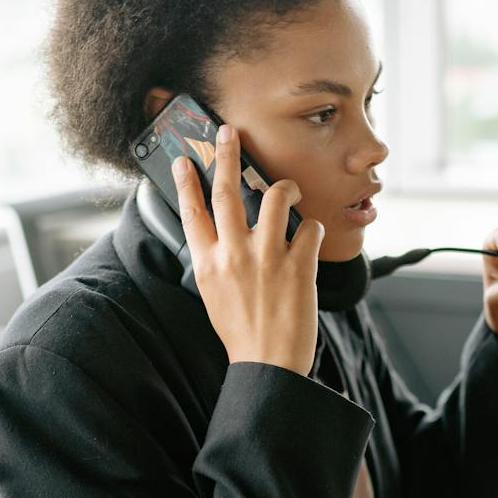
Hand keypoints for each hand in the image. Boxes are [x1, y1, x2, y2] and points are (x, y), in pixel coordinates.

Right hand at [174, 125, 322, 376]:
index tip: (183, 159)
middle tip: (228, 131)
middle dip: (226, 155)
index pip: (191, 213)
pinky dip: (313, 229)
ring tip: (290, 189)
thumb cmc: (243, 335)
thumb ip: (217, 262)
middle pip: (226, 192)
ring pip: (276, 196)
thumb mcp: (214, 296)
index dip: (186, 182)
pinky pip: (310, 227)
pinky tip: (311, 241)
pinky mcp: (298, 265)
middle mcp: (232, 255)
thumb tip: (223, 235)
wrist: (268, 366)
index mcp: (207, 264)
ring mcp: (266, 257)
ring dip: (286, 187)